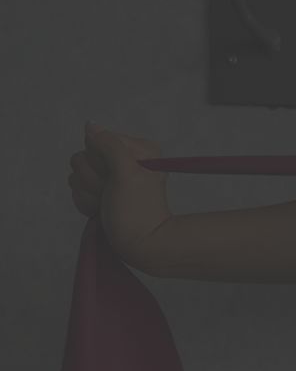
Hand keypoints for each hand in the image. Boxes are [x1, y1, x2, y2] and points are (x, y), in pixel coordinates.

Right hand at [70, 121, 174, 270]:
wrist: (142, 245)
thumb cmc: (138, 211)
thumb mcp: (127, 172)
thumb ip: (109, 145)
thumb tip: (91, 125)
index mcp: (138, 149)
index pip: (97, 139)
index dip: (100, 160)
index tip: (116, 178)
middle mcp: (124, 159)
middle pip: (84, 156)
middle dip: (94, 179)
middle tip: (112, 193)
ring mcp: (111, 177)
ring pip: (77, 174)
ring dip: (90, 193)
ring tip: (109, 203)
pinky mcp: (101, 192)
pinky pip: (77, 190)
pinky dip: (87, 202)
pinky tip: (102, 210)